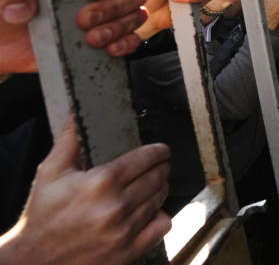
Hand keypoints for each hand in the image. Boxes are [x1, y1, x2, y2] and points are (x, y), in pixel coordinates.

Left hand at [0, 0, 147, 72]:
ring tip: (92, 38)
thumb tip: (24, 7)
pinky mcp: (98, 48)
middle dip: (112, 8)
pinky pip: (129, 44)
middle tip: (82, 19)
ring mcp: (102, 23)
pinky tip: (108, 48)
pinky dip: (125, 45)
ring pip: (134, 19)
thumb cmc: (1, 6)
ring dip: (119, 28)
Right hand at [0, 120, 170, 264]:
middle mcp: (115, 206)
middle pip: (157, 177)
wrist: (33, 260)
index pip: (145, 158)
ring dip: (159, 189)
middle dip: (160, 168)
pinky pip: (161, 226)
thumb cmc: (42, 214)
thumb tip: (77, 111)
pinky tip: (149, 211)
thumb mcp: (51, 172)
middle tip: (157, 166)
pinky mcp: (128, 251)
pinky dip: (159, 216)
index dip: (158, 151)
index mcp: (100, 183)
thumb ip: (70, 139)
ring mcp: (123, 231)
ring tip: (151, 186)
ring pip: (160, 199)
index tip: (161, 150)